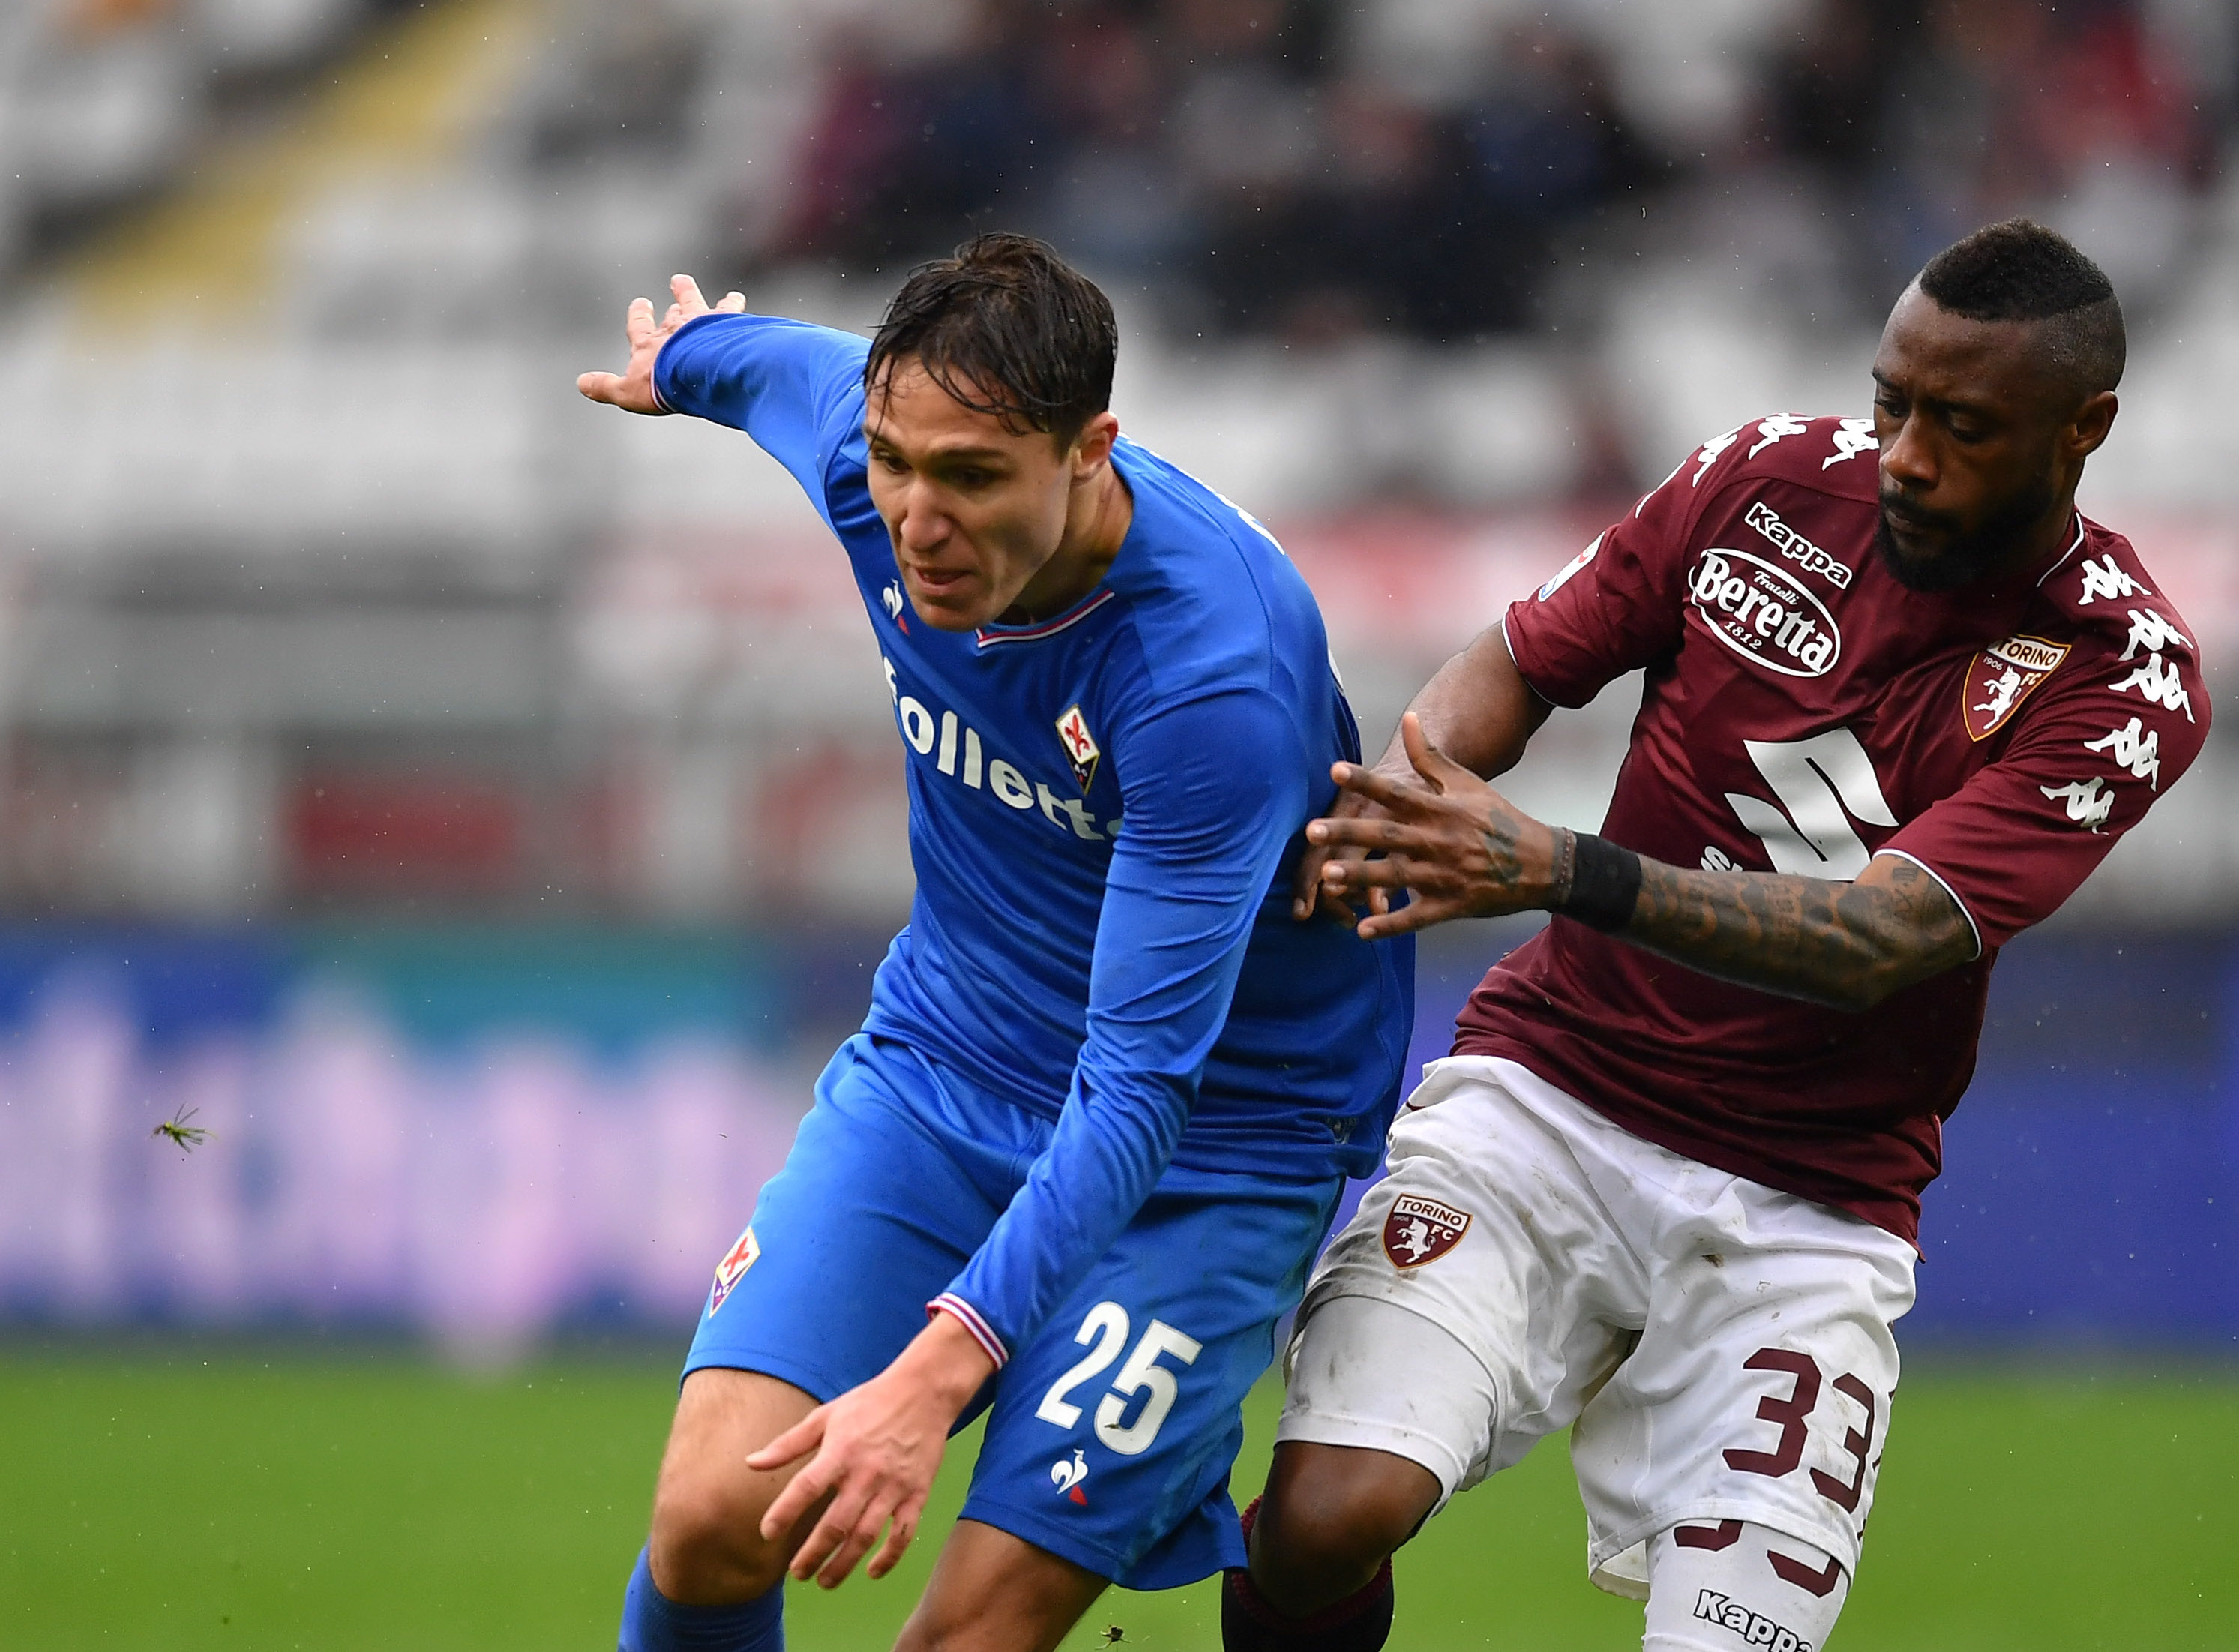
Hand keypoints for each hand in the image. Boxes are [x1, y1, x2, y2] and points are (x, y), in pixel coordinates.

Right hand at [576, 274, 746, 413]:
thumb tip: (582, 384)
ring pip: (696, 303)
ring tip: (692, 283)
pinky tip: (737, 298)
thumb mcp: (627, 392)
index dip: (639, 315)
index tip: (641, 303)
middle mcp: (674, 328)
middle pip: (673, 312)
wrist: (699, 370)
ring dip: (692, 293)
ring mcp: (701, 323)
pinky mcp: (725, 324)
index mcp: (650, 344)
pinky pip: (730, 309)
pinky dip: (732, 303)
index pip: (640, 326)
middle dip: (673, 301)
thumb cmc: (662, 384)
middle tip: (674, 285)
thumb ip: (606, 387)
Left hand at [747, 1312, 994, 1588]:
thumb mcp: (826, 1416)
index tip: (768, 1533)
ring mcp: (894, 1486)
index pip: (806, 1487)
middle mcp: (866, 1472)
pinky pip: (904, 1534)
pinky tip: (872, 1572)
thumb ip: (788, 1444)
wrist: (924, 1391)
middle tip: (796, 1573)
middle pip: (835, 1524)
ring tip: (825, 1581)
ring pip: (866, 1536)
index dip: (784, 1512)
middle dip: (813, 1554)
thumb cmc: (869, 1403)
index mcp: (840, 1451)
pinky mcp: (917, 1493)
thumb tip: (751, 1463)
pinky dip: (889, 1557)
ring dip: (843, 1564)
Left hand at [1307, 712, 1564, 939]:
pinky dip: (1391, 925)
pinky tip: (1363, 930)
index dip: (1366, 782)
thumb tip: (1409, 719)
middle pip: (1387, 836)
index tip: (1335, 771)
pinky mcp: (1451, 905)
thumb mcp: (1467, 783)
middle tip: (1312, 831)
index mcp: (1441, 809)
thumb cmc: (1499, 819)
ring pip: (1396, 876)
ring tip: (1328, 878)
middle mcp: (1439, 841)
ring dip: (1362, 878)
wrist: (1542, 863)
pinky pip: (1417, 918)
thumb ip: (1430, 757)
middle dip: (1349, 834)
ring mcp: (1444, 875)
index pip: (1397, 792)